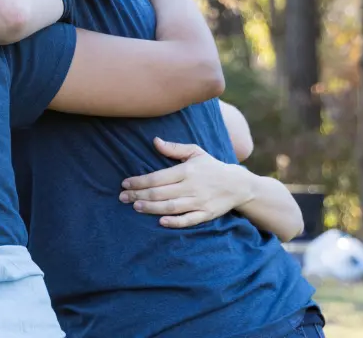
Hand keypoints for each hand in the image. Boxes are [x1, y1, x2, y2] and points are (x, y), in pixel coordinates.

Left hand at [118, 138, 254, 227]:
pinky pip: (189, 220)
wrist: (239, 184)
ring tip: (136, 207)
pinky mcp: (207, 214)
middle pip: (161, 193)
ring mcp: (200, 201)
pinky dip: (175, 222)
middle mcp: (193, 186)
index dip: (139, 181)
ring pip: (172, 207)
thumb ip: (174, 148)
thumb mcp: (196, 152)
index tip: (125, 183)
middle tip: (123, 197)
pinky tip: (161, 222)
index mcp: (187, 171)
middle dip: (139, 195)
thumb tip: (154, 141)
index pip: (158, 177)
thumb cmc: (212, 167)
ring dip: (152, 208)